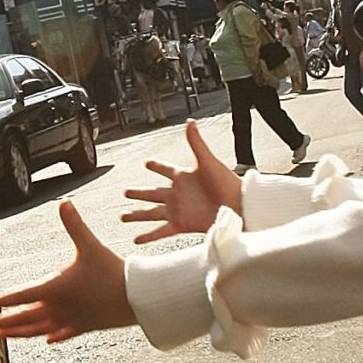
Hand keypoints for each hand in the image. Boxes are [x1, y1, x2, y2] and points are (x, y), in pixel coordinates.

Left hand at [0, 200, 132, 343]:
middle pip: (22, 319)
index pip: (19, 296)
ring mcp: (70, 320)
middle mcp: (58, 308)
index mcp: (55, 289)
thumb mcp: (90, 245)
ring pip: (37, 330)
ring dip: (18, 333)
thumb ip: (74, 225)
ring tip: (5, 335)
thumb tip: (65, 204)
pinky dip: (51, 337)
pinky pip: (62, 334)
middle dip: (0, 322)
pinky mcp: (84, 327)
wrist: (137, 299)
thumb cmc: (114, 273)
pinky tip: (47, 340)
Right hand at [121, 121, 243, 243]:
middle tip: (126, 192)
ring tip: (124, 217)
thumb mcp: (208, 160)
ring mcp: (177, 210)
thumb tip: (190, 122)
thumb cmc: (228, 183)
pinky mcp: (181, 224)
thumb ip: (196, 142)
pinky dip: (148, 236)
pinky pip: (160, 231)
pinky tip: (137, 239)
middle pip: (152, 193)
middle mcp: (177, 194)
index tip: (147, 163)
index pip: (165, 169)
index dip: (156, 166)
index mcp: (183, 177)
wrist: (239, 206)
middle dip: (138, 193)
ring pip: (151, 213)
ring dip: (136, 215)